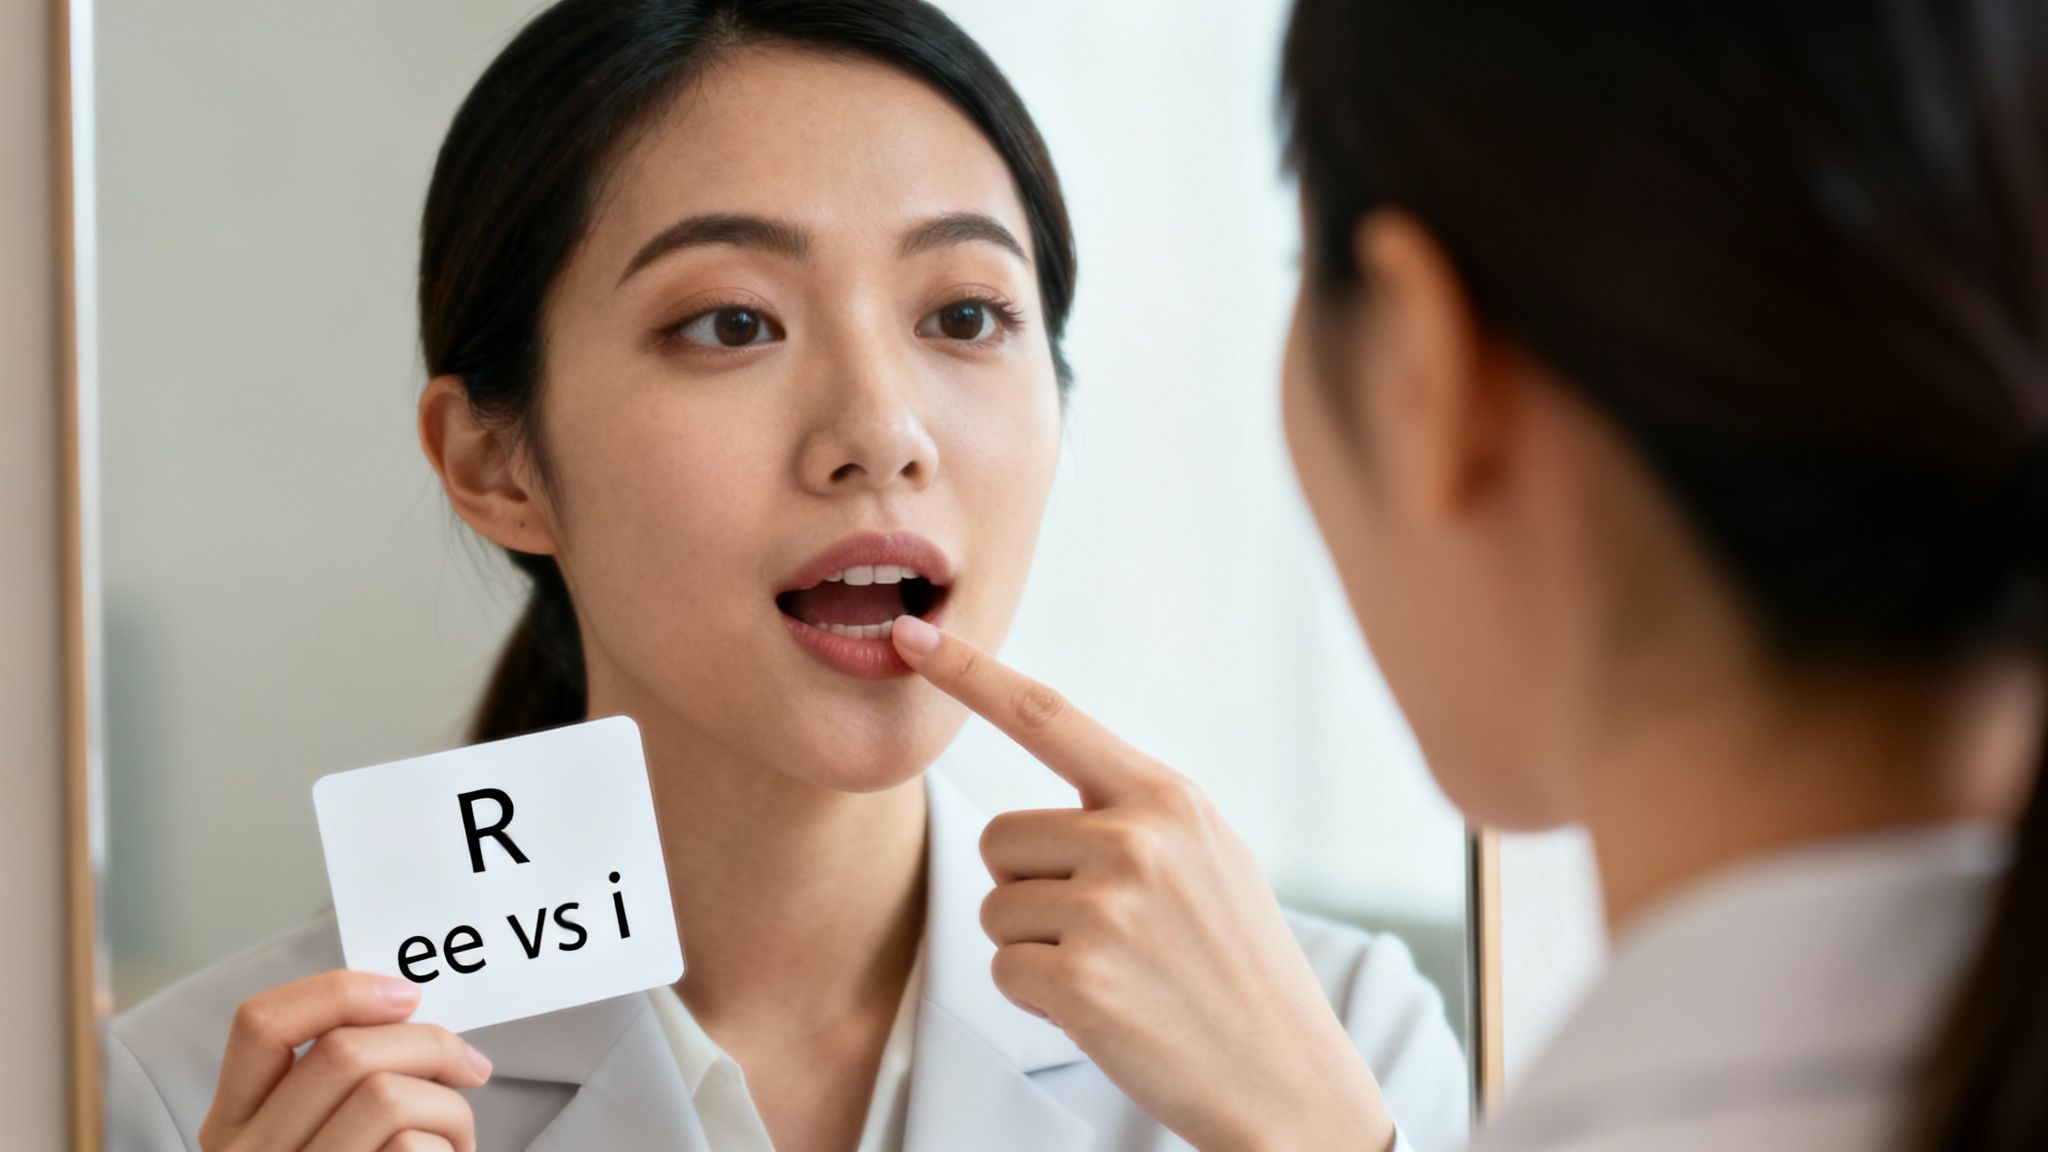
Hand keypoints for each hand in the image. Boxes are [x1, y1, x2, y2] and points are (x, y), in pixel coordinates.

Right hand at [199, 971, 490, 1151]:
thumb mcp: (325, 1132)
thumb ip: (340, 1079)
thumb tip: (404, 1006)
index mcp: (234, 1127)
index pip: (261, 1025)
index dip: (340, 991)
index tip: (407, 996)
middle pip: (344, 1052)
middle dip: (430, 1044)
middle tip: (470, 1066)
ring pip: (386, 1096)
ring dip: (449, 1106)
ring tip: (455, 1136)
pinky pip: (412, 1150)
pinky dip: (450, 1149)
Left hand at [891, 616, 1395, 1151]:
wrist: (1288, 1081)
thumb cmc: (1238, 970)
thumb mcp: (1211, 859)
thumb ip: (1137, 814)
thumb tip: (1056, 787)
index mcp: (1169, 798)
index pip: (1048, 715)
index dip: (970, 674)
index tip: (909, 636)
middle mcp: (1137, 839)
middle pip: (999, 837)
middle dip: (1027, 889)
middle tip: (1104, 935)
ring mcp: (1107, 908)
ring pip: (996, 908)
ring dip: (1034, 948)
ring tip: (1115, 973)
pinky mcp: (1079, 978)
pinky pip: (1003, 971)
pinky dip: (1038, 998)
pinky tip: (1104, 1011)